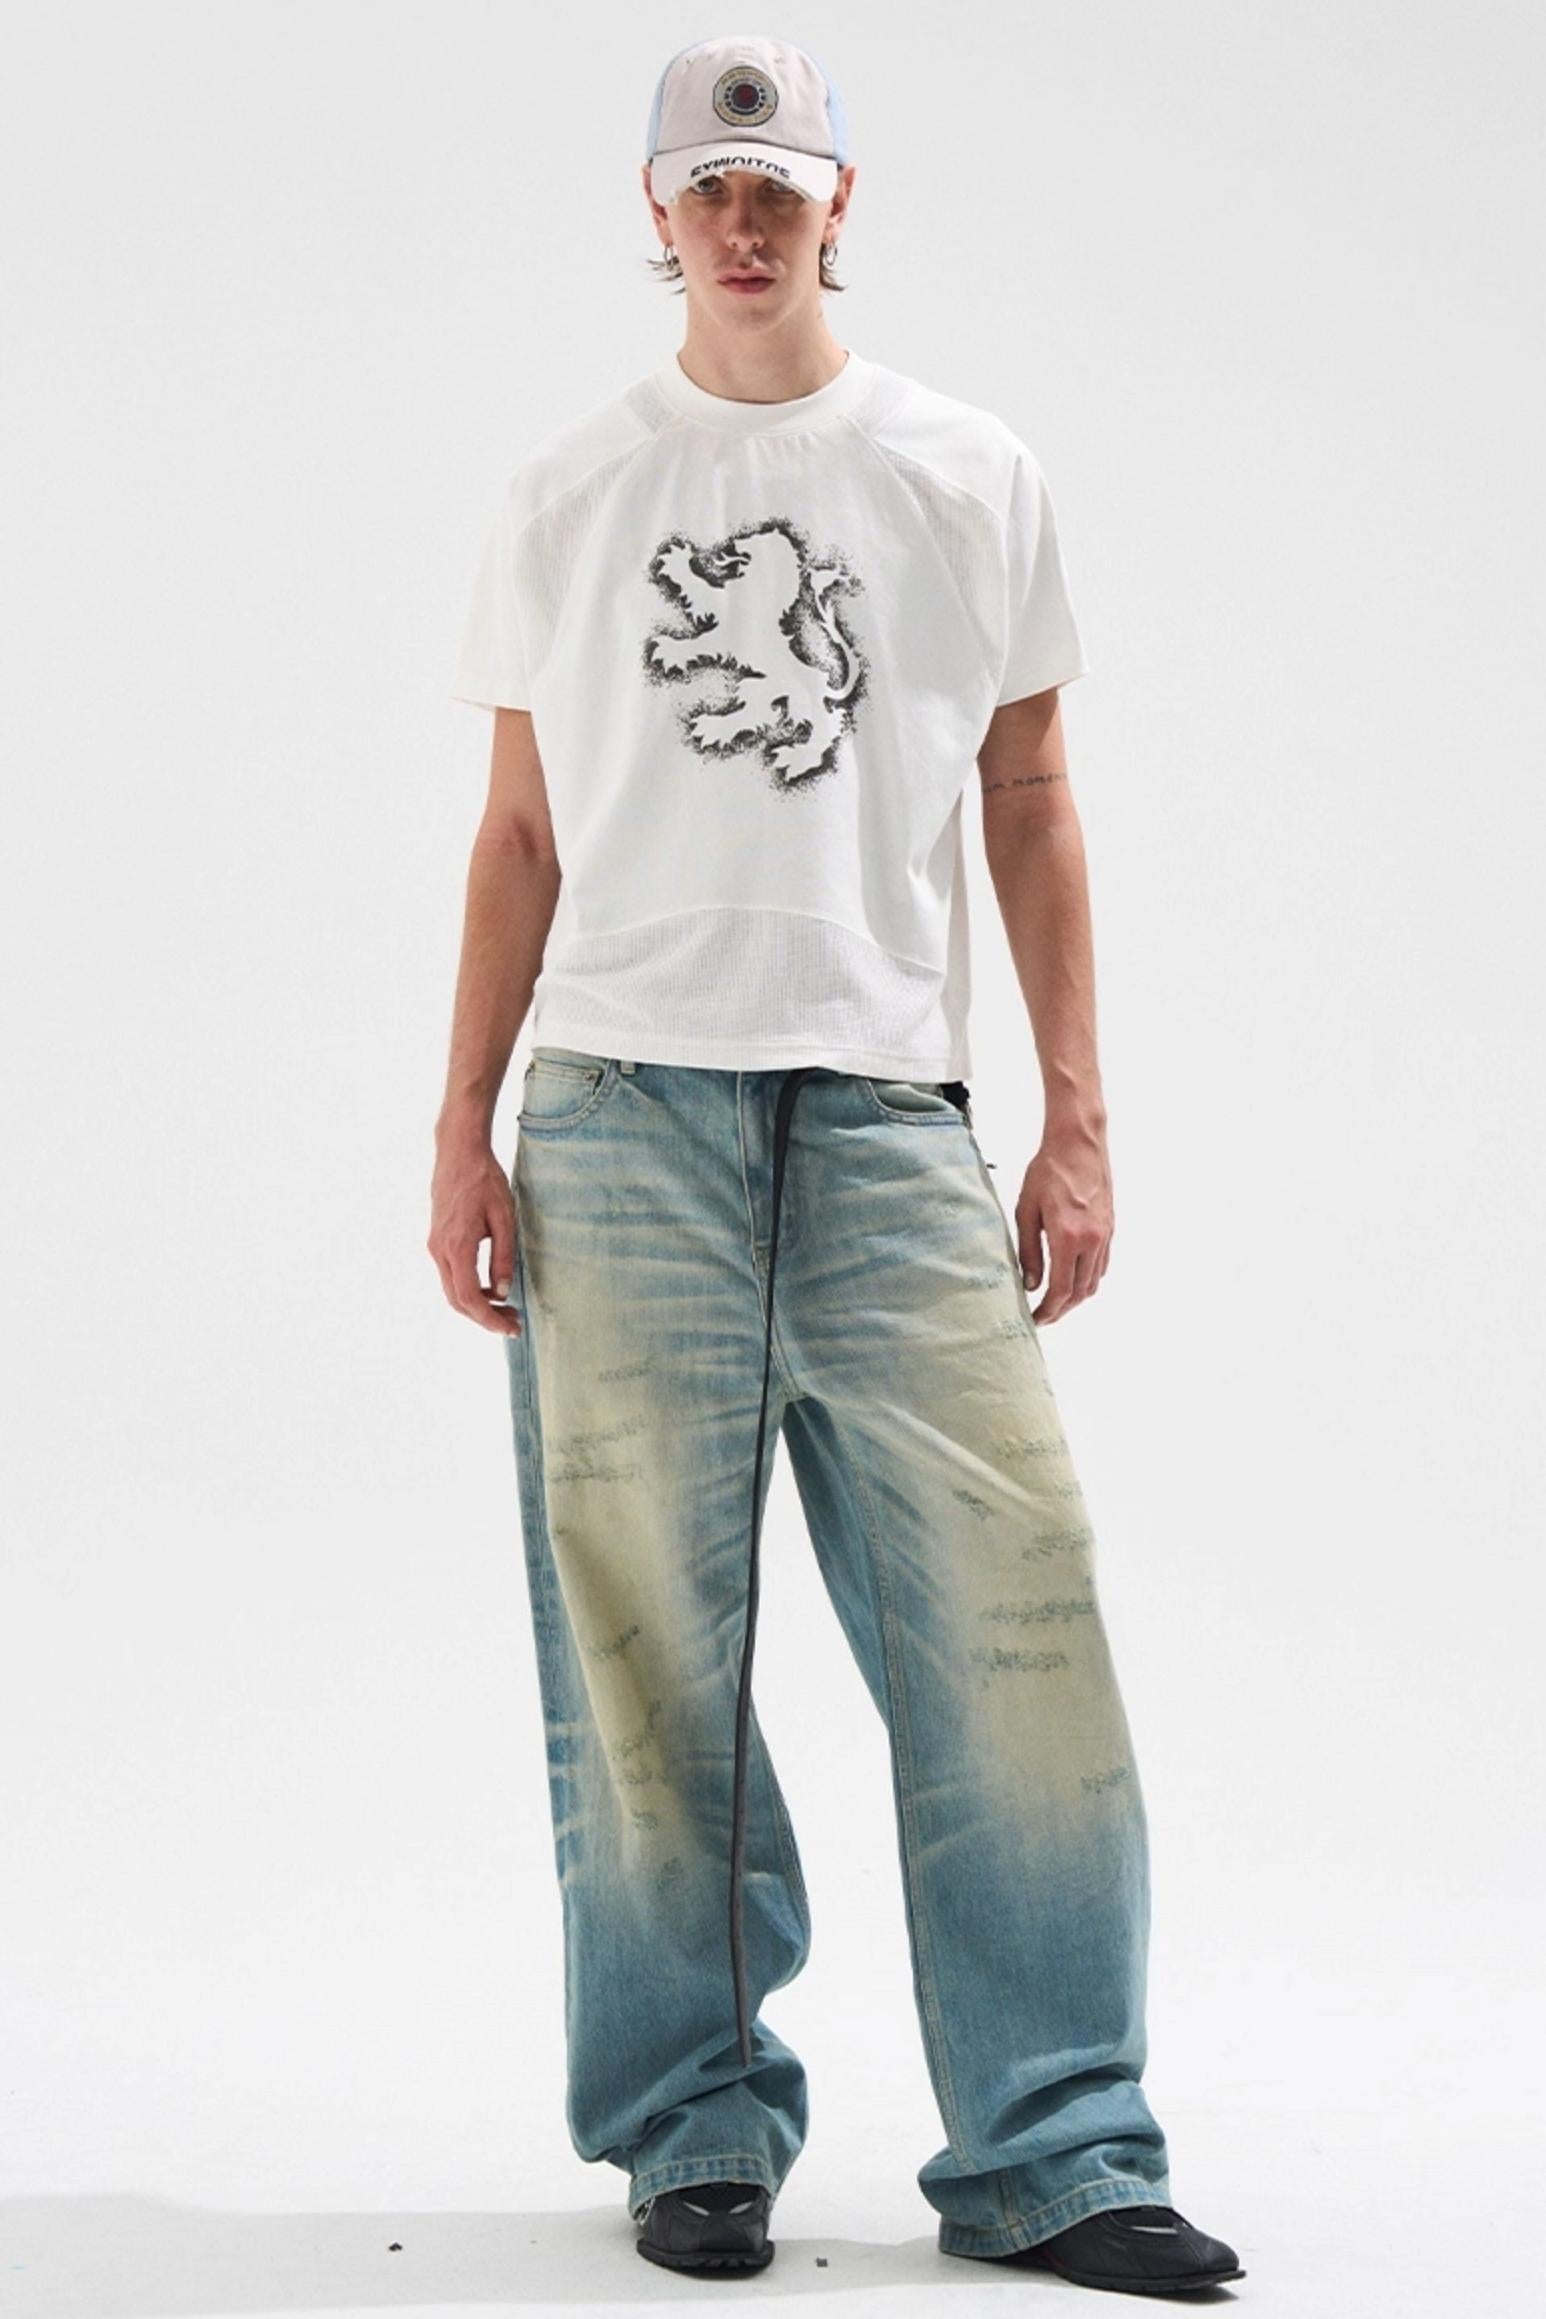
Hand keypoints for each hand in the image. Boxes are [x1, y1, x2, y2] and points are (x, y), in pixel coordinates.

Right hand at [428, 1141, 522, 1335]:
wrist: (458, 1152)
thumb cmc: (484, 1180)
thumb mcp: (504, 1218)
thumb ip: (503, 1257)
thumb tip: (503, 1292)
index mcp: (457, 1246)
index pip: (470, 1298)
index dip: (490, 1319)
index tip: (511, 1329)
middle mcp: (440, 1250)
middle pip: (457, 1301)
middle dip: (485, 1317)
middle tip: (513, 1322)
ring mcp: (435, 1245)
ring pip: (452, 1290)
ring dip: (477, 1304)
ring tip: (506, 1307)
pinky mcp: (437, 1240)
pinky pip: (451, 1275)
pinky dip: (469, 1288)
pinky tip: (491, 1286)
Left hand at [1014, 1120, 1112, 1323]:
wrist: (1079, 1143)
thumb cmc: (1047, 1171)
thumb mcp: (1026, 1210)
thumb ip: (1028, 1251)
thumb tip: (1030, 1284)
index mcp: (1068, 1237)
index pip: (1060, 1290)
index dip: (1048, 1311)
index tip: (1034, 1319)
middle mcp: (1092, 1240)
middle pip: (1080, 1292)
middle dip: (1061, 1310)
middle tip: (1043, 1316)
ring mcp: (1104, 1235)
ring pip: (1094, 1281)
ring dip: (1076, 1298)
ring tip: (1056, 1303)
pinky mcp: (1110, 1227)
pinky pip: (1102, 1265)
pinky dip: (1088, 1279)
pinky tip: (1072, 1278)